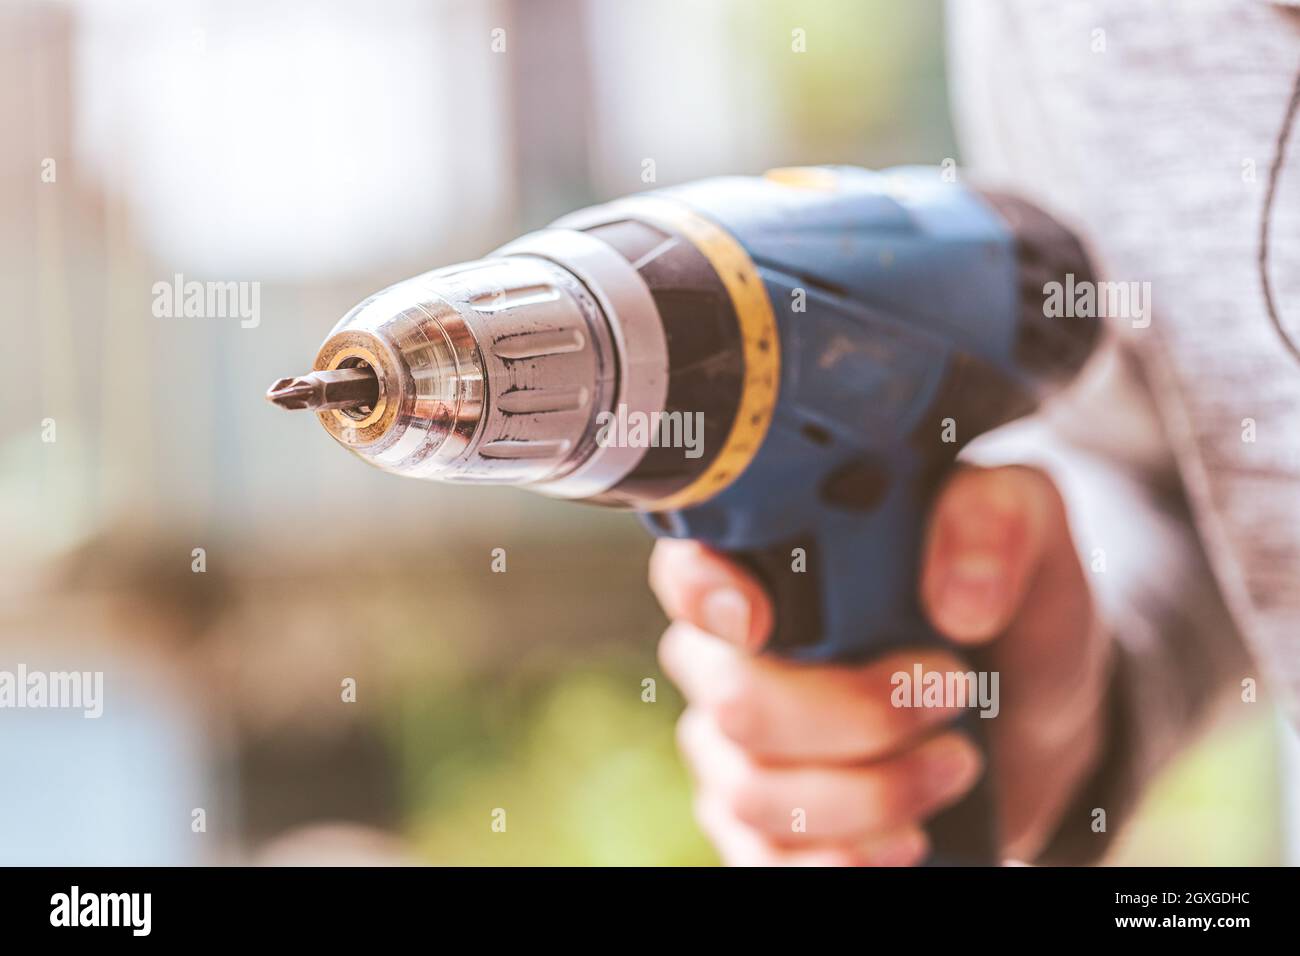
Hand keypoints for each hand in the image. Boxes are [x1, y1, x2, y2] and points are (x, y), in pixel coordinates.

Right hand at [650, 465, 1109, 864]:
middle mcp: (732, 656)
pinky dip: (849, 857)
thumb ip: (993, 520)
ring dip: (873, 791)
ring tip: (958, 762)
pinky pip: (767, 862)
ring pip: (755, 791)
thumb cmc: (1005, 607)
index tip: (765, 621)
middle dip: (852, 712)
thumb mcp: (1027, 529)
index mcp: (770, 563)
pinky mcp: (760, 831)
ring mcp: (737, 750)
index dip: (705, 595)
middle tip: (947, 689)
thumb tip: (952, 597)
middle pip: (734, 699)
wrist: (1032, 724)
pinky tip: (910, 836)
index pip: (687, 568)